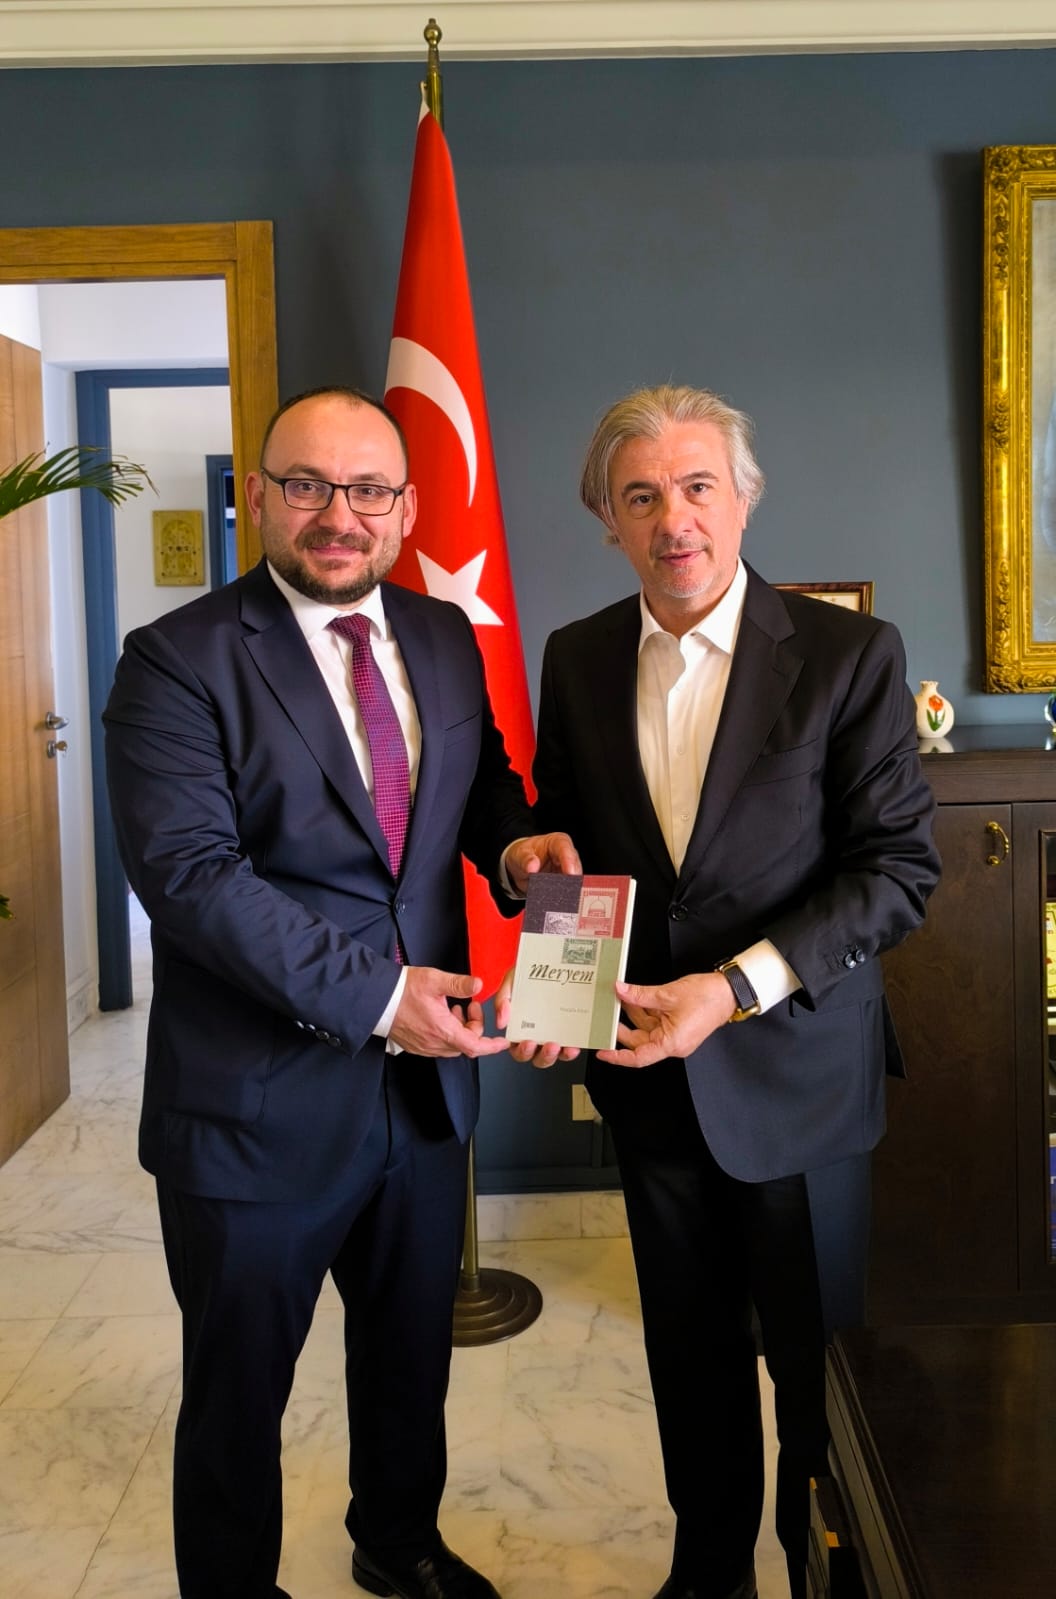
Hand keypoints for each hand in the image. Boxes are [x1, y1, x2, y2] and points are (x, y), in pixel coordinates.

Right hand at [389, 967, 509, 1058]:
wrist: (375, 999)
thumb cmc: (402, 990)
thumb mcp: (434, 981)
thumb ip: (459, 984)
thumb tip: (479, 984)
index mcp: (443, 1030)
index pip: (475, 1046)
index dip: (492, 1046)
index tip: (502, 1042)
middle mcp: (434, 1043)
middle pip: (466, 1044)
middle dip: (474, 1027)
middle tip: (470, 1006)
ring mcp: (424, 1047)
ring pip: (453, 1045)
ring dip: (460, 1029)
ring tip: (454, 1008)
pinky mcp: (416, 1046)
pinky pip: (439, 1045)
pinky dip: (447, 1032)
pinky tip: (441, 1015)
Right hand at [494, 966, 580, 1068]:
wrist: (550, 959)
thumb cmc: (527, 973)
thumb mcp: (511, 981)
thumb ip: (503, 1000)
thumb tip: (501, 1022)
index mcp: (520, 1028)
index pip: (518, 1049)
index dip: (522, 1051)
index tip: (527, 1043)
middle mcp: (538, 1034)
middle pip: (538, 1057)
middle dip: (543, 1056)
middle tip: (548, 1045)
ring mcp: (556, 1033)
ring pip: (557, 1055)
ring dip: (560, 1055)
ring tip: (564, 1046)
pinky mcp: (572, 1030)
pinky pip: (573, 1045)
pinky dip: (573, 1048)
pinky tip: (576, 1044)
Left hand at [504, 832, 581, 894]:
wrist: (520, 868)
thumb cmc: (522, 856)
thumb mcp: (519, 855)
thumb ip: (525, 859)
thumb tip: (533, 866)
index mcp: (557, 842)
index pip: (566, 849)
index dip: (569, 860)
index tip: (570, 873)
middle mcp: (566, 856)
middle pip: (575, 867)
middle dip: (573, 880)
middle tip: (569, 892)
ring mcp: (567, 871)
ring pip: (574, 882)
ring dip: (569, 892)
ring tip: (562, 901)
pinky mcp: (565, 885)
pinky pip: (568, 892)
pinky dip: (564, 899)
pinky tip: (560, 905)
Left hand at [595, 972, 736, 1067]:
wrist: (729, 992)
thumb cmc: (708, 997)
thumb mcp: (668, 994)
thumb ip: (641, 995)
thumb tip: (621, 991)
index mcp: (671, 1043)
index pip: (638, 1057)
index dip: (618, 1057)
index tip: (603, 1052)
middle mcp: (673, 1044)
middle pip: (640, 1041)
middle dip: (623, 1027)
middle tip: (607, 1015)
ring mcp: (675, 1035)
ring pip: (647, 1029)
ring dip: (634, 1015)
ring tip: (620, 999)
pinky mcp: (677, 1026)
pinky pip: (656, 1022)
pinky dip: (645, 1011)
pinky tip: (636, 998)